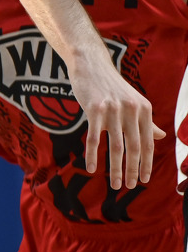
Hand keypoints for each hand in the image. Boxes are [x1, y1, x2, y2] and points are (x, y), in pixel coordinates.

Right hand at [70, 61, 162, 189]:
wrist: (91, 65)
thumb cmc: (110, 86)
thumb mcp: (133, 102)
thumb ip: (145, 121)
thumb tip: (160, 137)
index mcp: (144, 109)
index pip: (148, 142)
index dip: (146, 163)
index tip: (143, 179)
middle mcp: (132, 110)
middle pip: (134, 147)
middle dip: (132, 170)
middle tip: (128, 186)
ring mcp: (113, 110)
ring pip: (116, 146)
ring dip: (115, 168)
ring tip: (114, 184)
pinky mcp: (94, 110)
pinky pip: (94, 138)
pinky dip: (93, 156)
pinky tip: (91, 169)